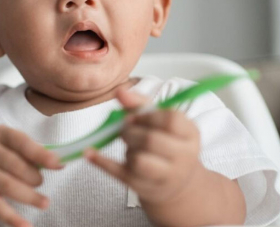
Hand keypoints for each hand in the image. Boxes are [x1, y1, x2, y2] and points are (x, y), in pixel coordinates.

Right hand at [0, 125, 63, 226]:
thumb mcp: (9, 144)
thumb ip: (32, 152)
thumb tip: (59, 164)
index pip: (21, 142)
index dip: (41, 154)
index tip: (57, 164)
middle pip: (14, 166)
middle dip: (34, 177)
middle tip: (40, 182)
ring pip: (7, 186)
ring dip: (29, 196)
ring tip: (44, 202)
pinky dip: (12, 218)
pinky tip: (26, 226)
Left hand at [85, 88, 201, 204]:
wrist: (177, 184)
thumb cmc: (167, 144)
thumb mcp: (162, 122)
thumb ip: (140, 103)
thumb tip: (119, 91)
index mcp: (190, 135)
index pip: (170, 120)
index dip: (147, 115)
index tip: (135, 116)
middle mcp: (184, 158)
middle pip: (151, 140)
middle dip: (131, 131)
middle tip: (126, 129)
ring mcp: (165, 176)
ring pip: (139, 160)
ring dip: (127, 148)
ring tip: (129, 145)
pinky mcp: (143, 188)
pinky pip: (118, 174)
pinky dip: (101, 162)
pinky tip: (89, 152)